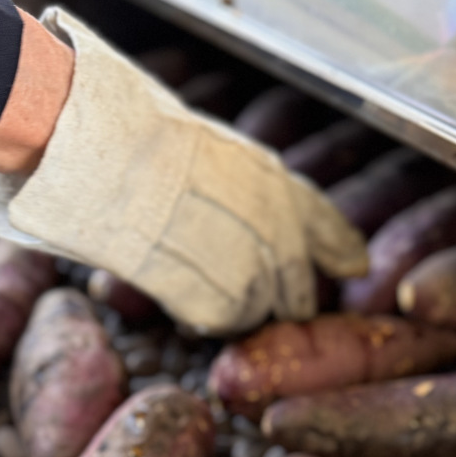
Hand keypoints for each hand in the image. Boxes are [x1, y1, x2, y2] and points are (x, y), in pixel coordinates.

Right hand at [0, 9, 367, 333]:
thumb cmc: (134, 136)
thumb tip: (234, 203)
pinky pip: (221, 320)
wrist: (103, 159)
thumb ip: (232, 180)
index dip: (339, 249)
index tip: (352, 266)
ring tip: (209, 289)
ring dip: (241, 306)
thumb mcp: (203, 141)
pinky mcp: (214, 300)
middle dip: (289, 296)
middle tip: (282, 305)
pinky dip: (206, 315)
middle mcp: (274, 227)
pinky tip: (183, 298)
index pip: (325, 224)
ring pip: (259, 307)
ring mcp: (248, 268)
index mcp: (274, 180)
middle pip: (296, 282)